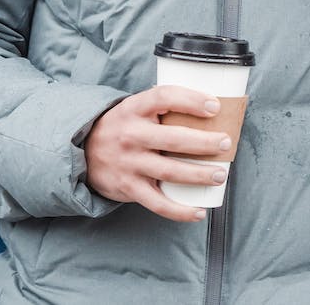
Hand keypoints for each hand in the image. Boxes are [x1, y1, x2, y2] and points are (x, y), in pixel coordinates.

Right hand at [85, 86, 233, 220]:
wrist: (83, 152)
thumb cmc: (124, 126)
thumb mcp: (136, 107)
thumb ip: (163, 105)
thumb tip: (213, 105)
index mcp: (134, 109)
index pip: (164, 97)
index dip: (191, 100)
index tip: (215, 106)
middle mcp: (130, 135)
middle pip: (174, 139)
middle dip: (205, 143)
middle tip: (226, 143)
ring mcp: (129, 163)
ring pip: (170, 172)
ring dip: (199, 175)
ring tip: (220, 175)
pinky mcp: (129, 188)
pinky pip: (157, 203)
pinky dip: (180, 211)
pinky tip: (199, 211)